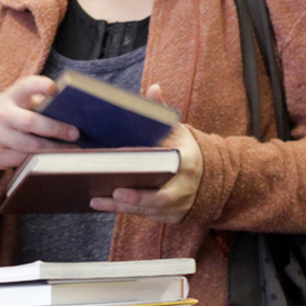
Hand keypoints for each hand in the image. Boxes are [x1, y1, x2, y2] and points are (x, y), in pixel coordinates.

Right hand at [0, 75, 80, 192]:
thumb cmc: (7, 114)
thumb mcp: (16, 102)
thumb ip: (38, 102)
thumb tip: (71, 111)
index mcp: (11, 96)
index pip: (25, 86)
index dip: (39, 86)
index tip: (53, 89)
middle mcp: (1, 115)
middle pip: (31, 122)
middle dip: (55, 128)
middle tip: (74, 133)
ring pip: (30, 146)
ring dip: (53, 149)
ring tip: (71, 148)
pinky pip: (23, 160)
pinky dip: (40, 159)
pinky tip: (51, 158)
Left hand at [89, 83, 203, 223]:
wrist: (209, 174)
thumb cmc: (184, 149)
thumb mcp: (177, 129)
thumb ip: (162, 111)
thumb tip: (153, 88)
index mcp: (186, 162)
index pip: (169, 170)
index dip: (151, 170)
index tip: (126, 171)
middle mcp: (185, 187)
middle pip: (160, 199)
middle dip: (136, 198)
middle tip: (112, 193)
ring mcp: (180, 205)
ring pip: (150, 211)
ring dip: (122, 207)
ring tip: (97, 199)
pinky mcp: (172, 217)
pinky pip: (146, 217)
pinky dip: (125, 212)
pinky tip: (103, 204)